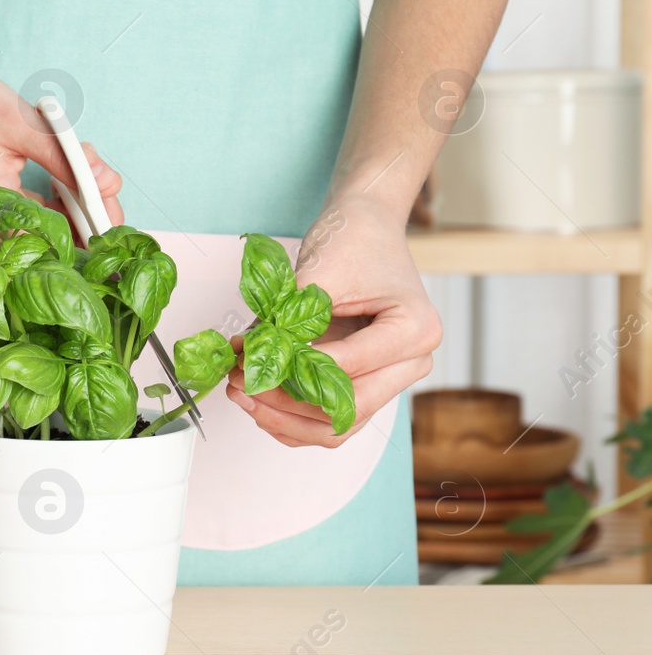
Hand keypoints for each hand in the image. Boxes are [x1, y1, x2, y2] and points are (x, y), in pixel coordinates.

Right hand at [0, 51, 122, 222]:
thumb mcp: (21, 125)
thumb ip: (66, 159)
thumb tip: (109, 185)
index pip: (56, 239)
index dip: (92, 226)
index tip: (112, 199)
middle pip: (56, 235)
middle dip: (87, 204)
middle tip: (99, 168)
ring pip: (49, 220)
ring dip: (74, 193)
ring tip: (79, 154)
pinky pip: (35, 206)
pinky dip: (56, 187)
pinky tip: (64, 161)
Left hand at [225, 197, 440, 447]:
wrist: (365, 229)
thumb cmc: (355, 241)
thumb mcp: (320, 271)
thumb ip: (287, 317)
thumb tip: (248, 354)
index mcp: (415, 330)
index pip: (349, 366)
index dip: (294, 369)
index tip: (251, 361)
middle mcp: (412, 362)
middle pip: (347, 408)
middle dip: (285, 401)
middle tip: (240, 382)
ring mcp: (390, 378)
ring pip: (336, 425)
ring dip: (283, 417)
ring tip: (241, 391)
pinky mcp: (365, 384)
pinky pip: (328, 418)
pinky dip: (290, 417)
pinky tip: (256, 399)